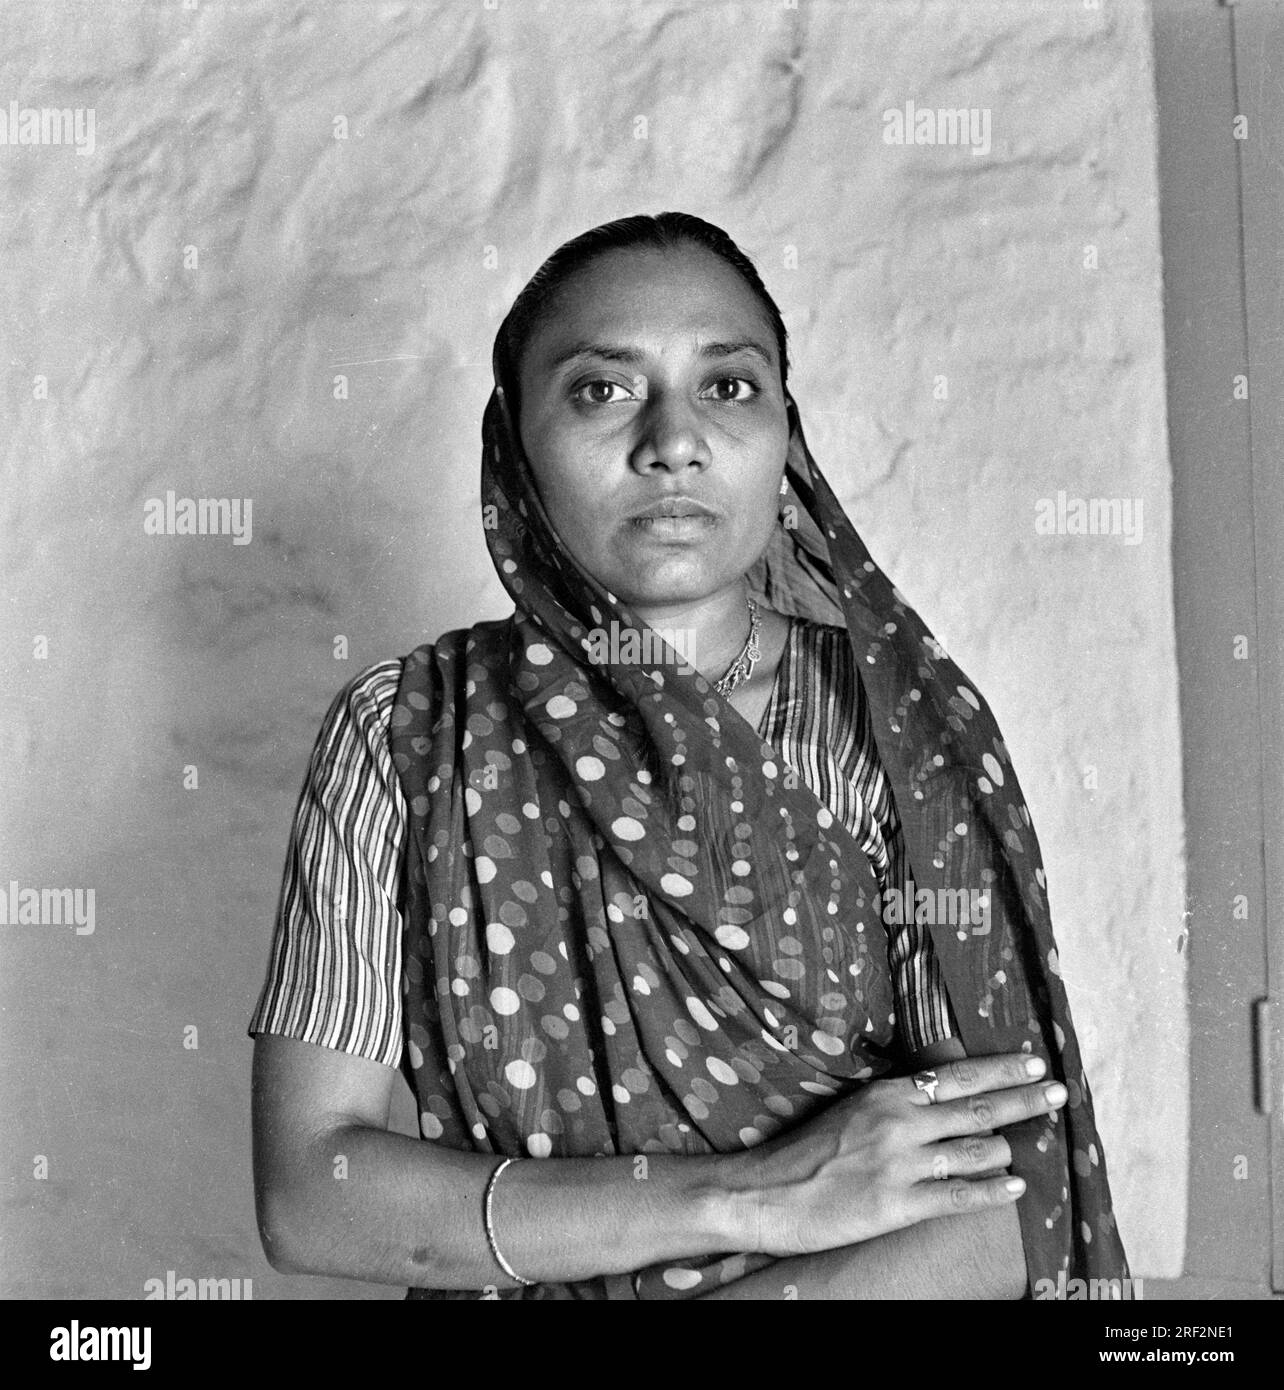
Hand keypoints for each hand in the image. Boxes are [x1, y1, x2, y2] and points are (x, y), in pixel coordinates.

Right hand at [725, 1053, 1065, 1256]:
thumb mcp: (853, 1108)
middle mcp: (901, 1122)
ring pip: (978, 1152)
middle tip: (1059, 1092)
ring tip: (1021, 1151)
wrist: (768, 1192)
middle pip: (981, 1109)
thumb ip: (898, 1101)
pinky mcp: (899, 1204)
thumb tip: (941, 1093)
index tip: (1035, 1062)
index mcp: (889, 1094)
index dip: (1003, 1069)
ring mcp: (902, 1164)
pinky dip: (992, 1190)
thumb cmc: (808, 1150)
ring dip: (1006, 1151)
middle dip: (1026, 1100)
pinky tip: (1012, 1188)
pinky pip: (961, 1196)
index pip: (959, 1075)